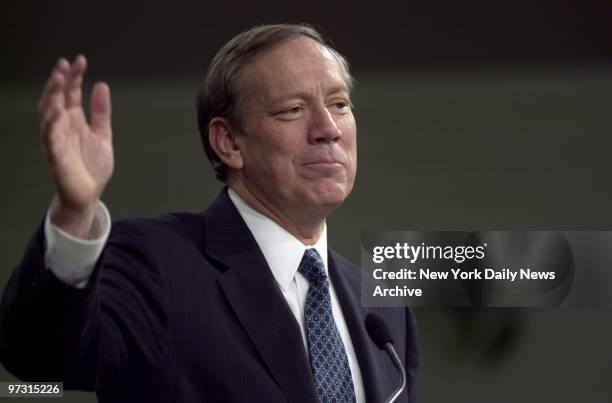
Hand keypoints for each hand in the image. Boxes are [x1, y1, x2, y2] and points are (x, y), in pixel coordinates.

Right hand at [39, 55, 113, 236]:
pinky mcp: (56, 158)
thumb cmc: (92, 165)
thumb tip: (101, 85)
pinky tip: (56, 113)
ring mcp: (57, 141)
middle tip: (64, 65)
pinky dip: (52, 127)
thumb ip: (101, 112)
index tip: (80, 60)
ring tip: (57, 81)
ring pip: (49, 116)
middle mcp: (62, 127)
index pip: (70, 93)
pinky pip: (50, 141)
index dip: (73, 77)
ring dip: (51, 98)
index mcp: (73, 120)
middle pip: (56, 99)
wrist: (90, 193)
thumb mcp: (102, 134)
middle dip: (59, 82)